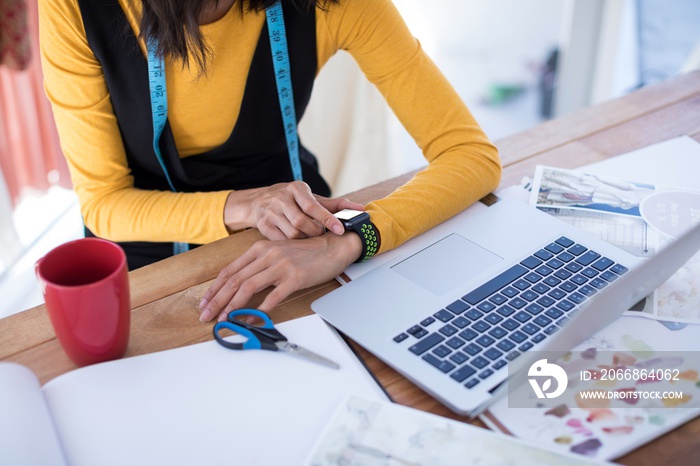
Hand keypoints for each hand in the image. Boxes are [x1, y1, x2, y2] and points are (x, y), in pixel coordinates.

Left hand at [198, 232, 362, 321]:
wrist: (333, 247)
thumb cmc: (306, 253)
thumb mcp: (278, 254)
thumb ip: (259, 266)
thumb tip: (240, 287)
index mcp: (260, 249)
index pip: (230, 270)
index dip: (214, 288)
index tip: (205, 302)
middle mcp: (267, 255)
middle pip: (235, 280)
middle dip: (217, 300)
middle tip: (207, 315)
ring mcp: (281, 265)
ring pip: (248, 287)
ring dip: (233, 306)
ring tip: (224, 319)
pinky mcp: (295, 277)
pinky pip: (273, 296)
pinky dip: (260, 310)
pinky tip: (252, 319)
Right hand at [224, 181, 363, 240]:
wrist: (258, 201)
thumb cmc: (292, 200)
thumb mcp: (311, 198)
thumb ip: (335, 205)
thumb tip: (360, 209)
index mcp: (296, 188)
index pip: (313, 206)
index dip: (328, 219)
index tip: (340, 230)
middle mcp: (281, 198)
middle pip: (302, 222)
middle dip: (315, 232)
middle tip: (322, 235)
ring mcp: (270, 212)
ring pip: (292, 234)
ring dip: (305, 240)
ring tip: (310, 239)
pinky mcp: (263, 225)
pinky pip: (281, 241)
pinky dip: (292, 245)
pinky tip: (297, 244)